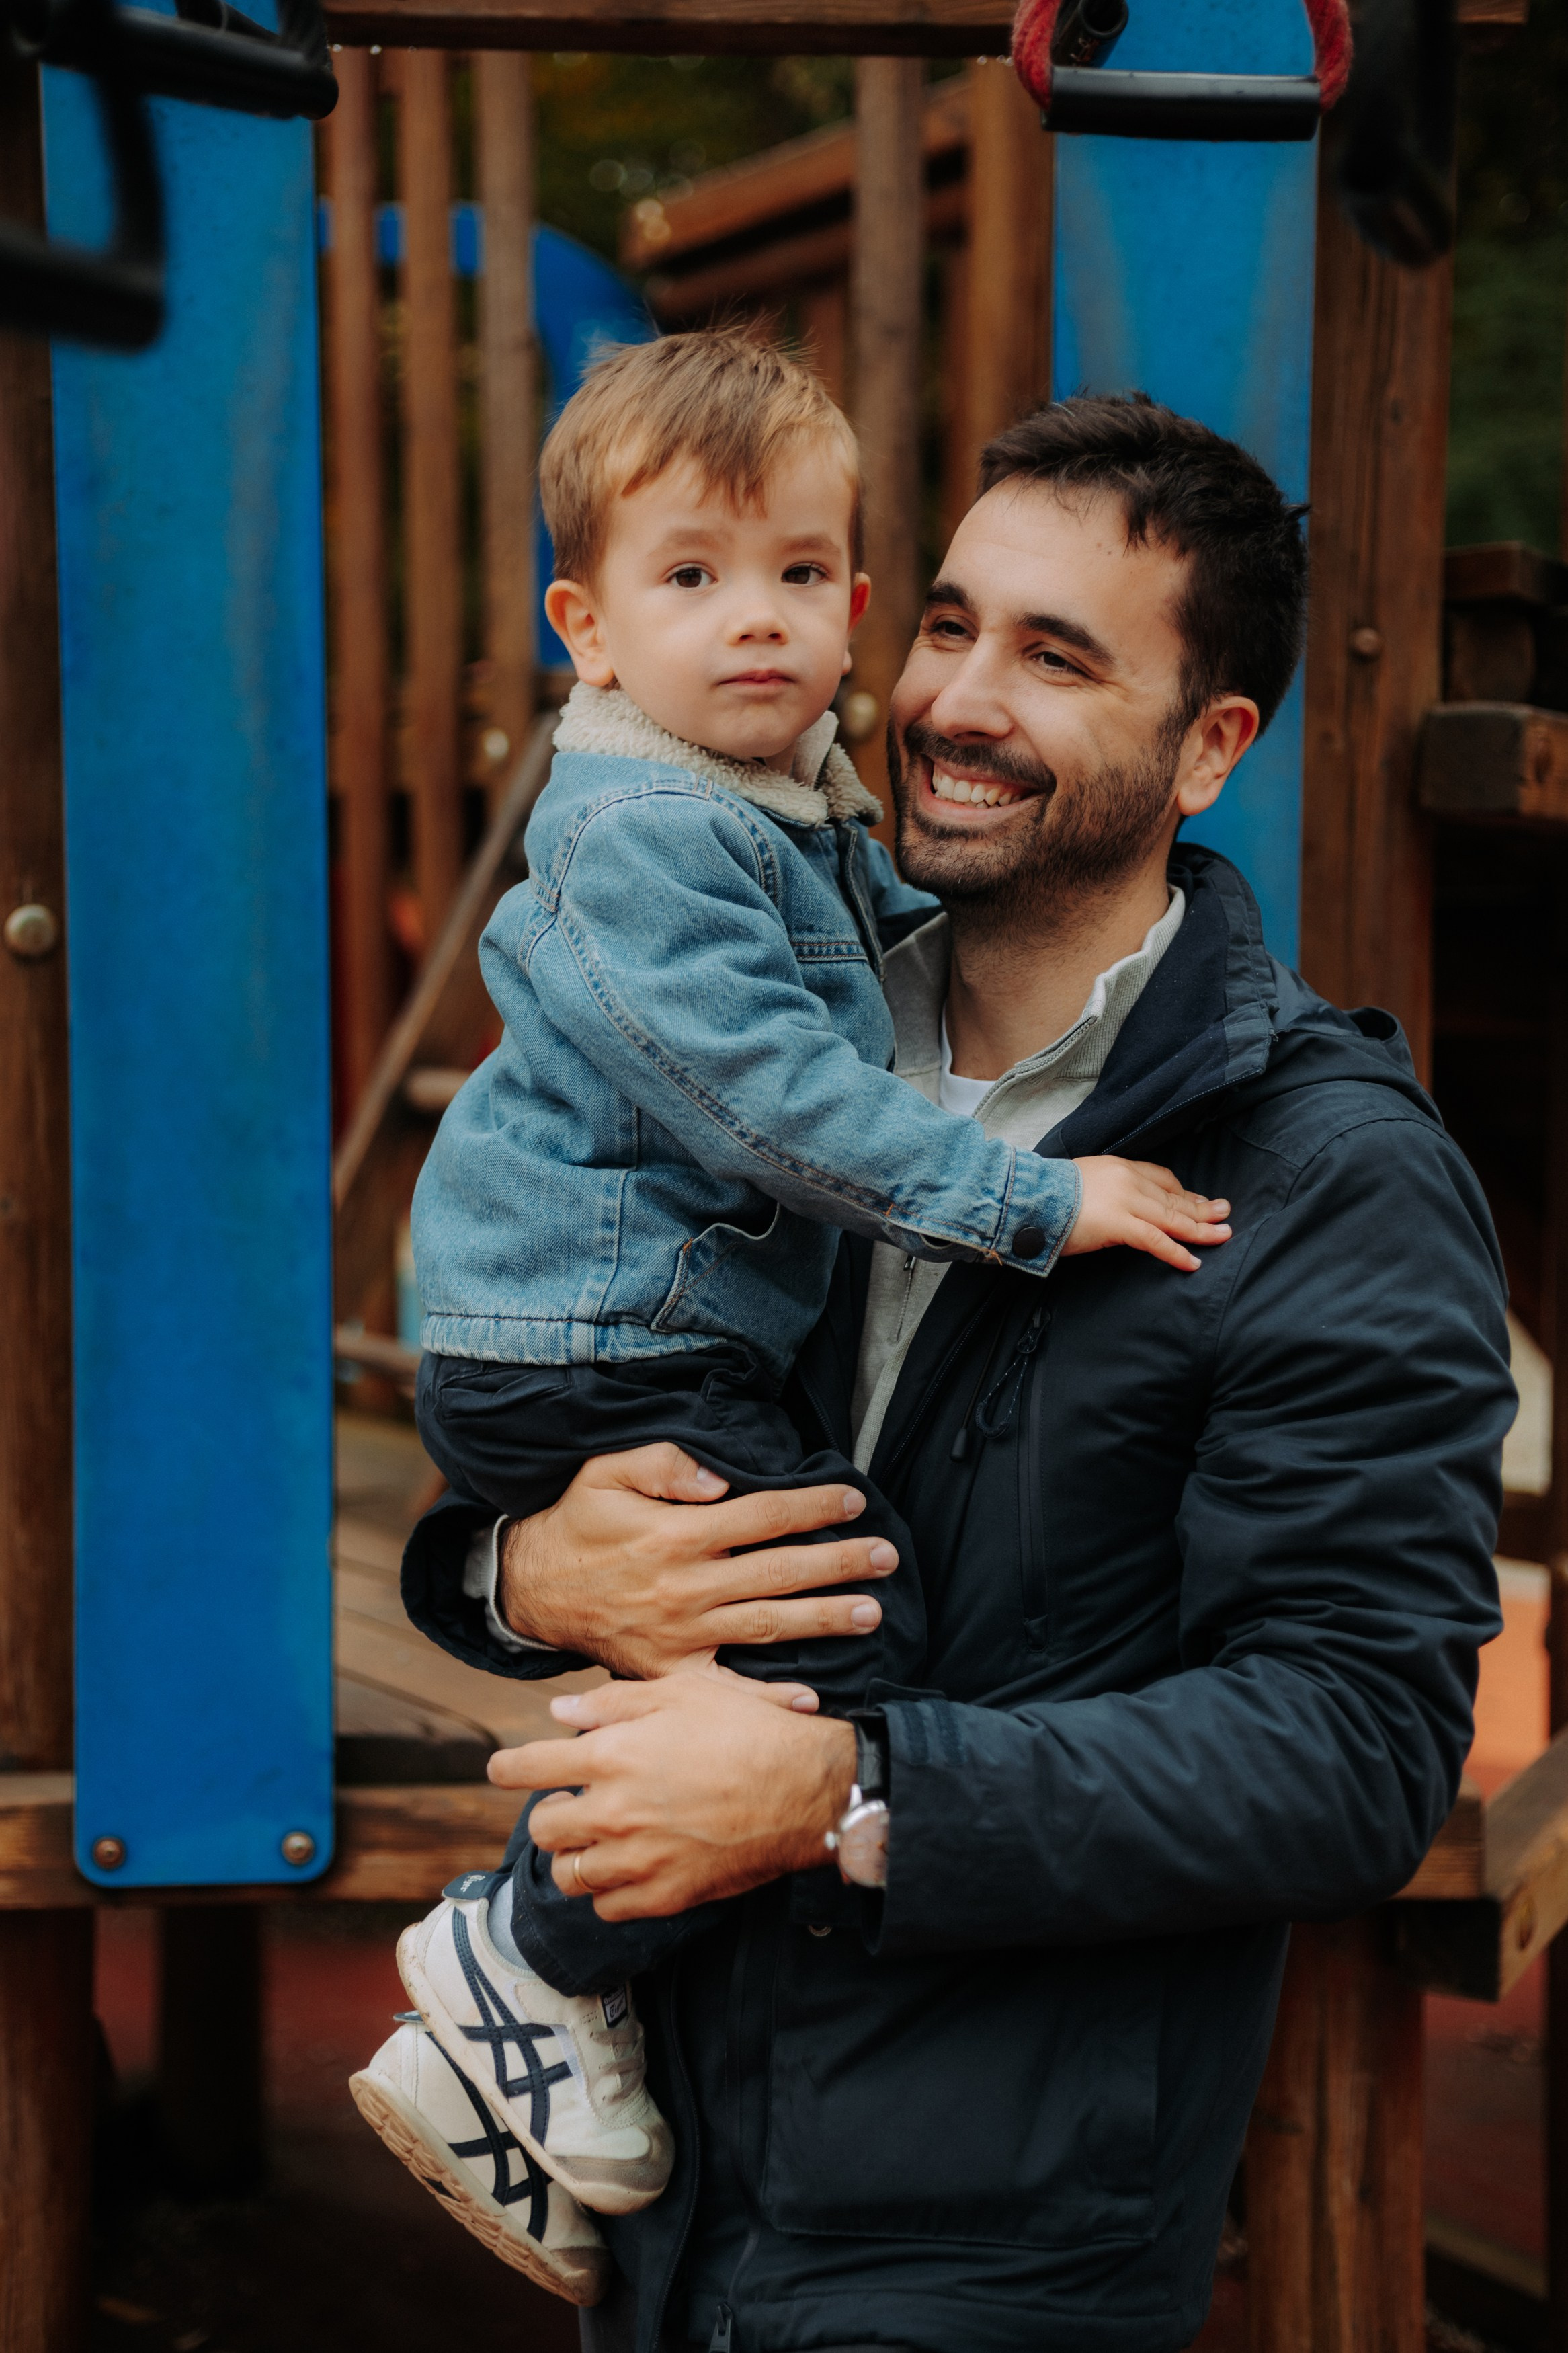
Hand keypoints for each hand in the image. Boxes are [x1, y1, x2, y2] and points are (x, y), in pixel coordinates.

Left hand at [489, 1674, 857, 1918]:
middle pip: (543, 1829)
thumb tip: (559, 1714)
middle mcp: (614, 1812)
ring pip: (570, 1875)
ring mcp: (639, 1860)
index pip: (527, 1767)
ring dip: (576, 1856)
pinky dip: (609, 1891)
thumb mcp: (684, 1692)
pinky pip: (608, 1908)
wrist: (808, 1789)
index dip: (506, 1767)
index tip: (501, 1769)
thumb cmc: (749, 1730)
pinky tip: (628, 1869)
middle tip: (570, 1803)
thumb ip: (614, 1703)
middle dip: (549, 1814)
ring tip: (598, 1839)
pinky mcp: (666, 1896)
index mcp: (612, 1755)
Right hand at [496, 1443, 897, 1680]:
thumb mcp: (605, 1473)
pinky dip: (768, 1697)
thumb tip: (718, 1479)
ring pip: (766, 1625)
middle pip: (779, 1572)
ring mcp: (681, 1633)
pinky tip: (811, 1698)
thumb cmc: (576, 1522)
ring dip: (823, 1619)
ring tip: (871, 1613)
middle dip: (839, 1563)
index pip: (762, 1515)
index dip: (812, 1505)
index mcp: (678, 1534)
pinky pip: (726, 1685)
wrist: (531, 1589)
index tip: (854, 1499)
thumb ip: (663, 1465)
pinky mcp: (669, 1670)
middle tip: (887, 1557)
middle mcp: (687, 1586)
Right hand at [1064, 1158, 1230, 1272]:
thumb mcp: (1085, 1182)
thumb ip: (1107, 1191)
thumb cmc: (1049, 1194)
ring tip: (1222, 1236)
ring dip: (1200, 1229)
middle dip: (1201, 1208)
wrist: (1029, 1196)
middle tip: (1225, 1214)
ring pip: (1172, 1217)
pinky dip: (1176, 1252)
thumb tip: (1116, 1207)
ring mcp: (1126, 1201)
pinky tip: (1193, 1262)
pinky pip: (1156, 1240)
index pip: (1162, 1179)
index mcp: (1120, 1167)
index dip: (1184, 1193)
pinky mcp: (1119, 1224)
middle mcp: (1129, 1180)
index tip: (1199, 1201)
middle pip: (1174, 1197)